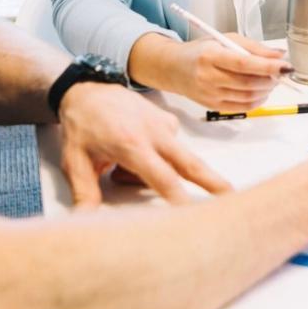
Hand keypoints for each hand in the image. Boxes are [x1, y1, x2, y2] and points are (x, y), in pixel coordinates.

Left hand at [57, 82, 231, 206]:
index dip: (179, 198)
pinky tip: (134, 151)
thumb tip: (83, 220)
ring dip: (164, 172)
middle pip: (190, 164)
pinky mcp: (168, 120)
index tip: (193, 214)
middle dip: (213, 182)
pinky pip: (171, 148)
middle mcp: (154, 134)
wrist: (87, 88)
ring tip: (119, 167)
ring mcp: (164, 125)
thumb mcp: (75, 160)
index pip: (162, 177)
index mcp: (131, 144)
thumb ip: (84, 193)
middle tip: (232, 199)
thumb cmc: (82, 124)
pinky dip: (159, 157)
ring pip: (178, 158)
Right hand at [170, 35, 290, 111]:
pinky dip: (257, 100)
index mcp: (210, 56)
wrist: (174, 68)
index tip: (286, 66)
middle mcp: (208, 77)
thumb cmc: (202, 50)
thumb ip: (253, 47)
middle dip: (271, 79)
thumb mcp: (225, 39)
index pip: (243, 64)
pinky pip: (242, 107)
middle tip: (281, 72)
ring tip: (272, 80)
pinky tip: (261, 91)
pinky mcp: (212, 106)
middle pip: (248, 83)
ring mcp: (209, 94)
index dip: (267, 66)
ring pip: (247, 96)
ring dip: (266, 90)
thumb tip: (280, 55)